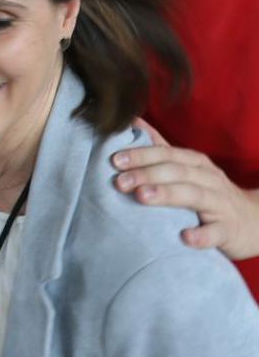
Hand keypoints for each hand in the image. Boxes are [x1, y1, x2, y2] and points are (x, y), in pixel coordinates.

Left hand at [114, 121, 258, 260]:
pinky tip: (185, 237)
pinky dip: (202, 235)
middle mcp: (209, 179)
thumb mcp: (188, 167)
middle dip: (147, 174)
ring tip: (141, 196)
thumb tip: (133, 122)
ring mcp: (221, 204)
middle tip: (120, 182)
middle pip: (177, 172)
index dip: (141, 155)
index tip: (115, 160)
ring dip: (167, 194)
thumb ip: (161, 147)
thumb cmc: (210, 192)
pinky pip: (216, 233)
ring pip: (194, 195)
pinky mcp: (229, 231)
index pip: (167, 154)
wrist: (254, 222)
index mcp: (196, 163)